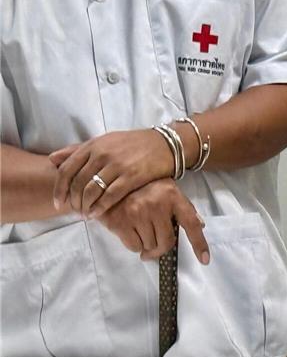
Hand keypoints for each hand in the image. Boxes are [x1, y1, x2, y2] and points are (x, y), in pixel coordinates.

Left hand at [50, 129, 174, 217]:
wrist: (164, 144)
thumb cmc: (133, 144)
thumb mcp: (104, 141)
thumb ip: (77, 150)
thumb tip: (52, 160)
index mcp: (93, 146)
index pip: (66, 169)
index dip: (59, 189)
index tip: (58, 202)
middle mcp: (102, 154)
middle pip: (78, 183)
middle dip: (73, 201)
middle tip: (75, 211)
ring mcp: (117, 165)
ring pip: (92, 190)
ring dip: (85, 206)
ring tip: (85, 214)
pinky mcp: (132, 176)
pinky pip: (110, 195)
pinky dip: (100, 207)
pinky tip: (97, 214)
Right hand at [95, 178, 209, 262]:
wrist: (106, 180)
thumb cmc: (141, 186)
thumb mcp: (165, 189)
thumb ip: (182, 207)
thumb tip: (200, 224)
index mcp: (172, 195)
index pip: (191, 223)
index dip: (199, 244)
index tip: (205, 260)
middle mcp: (157, 204)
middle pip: (167, 242)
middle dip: (161, 248)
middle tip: (155, 248)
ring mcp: (137, 213)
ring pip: (149, 246)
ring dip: (146, 245)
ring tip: (140, 232)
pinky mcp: (120, 222)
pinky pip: (134, 246)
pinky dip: (134, 245)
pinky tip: (130, 232)